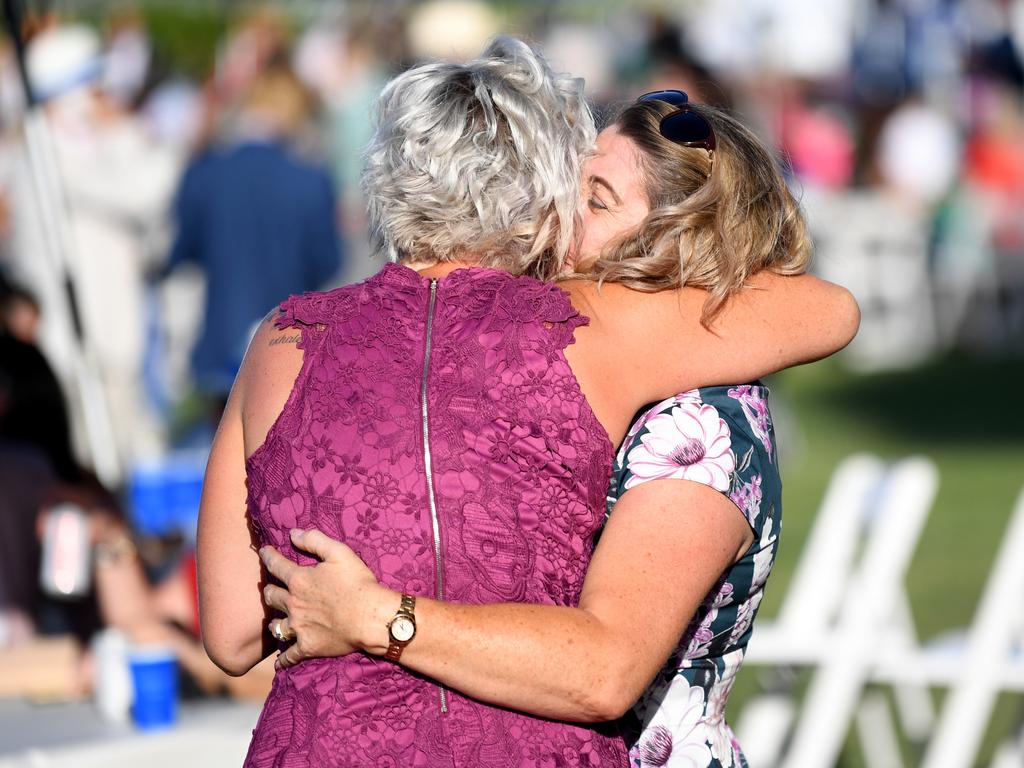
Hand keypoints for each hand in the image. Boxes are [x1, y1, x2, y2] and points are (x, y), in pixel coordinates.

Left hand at [259, 528, 393, 667]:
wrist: (371, 617)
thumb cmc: (358, 582)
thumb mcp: (340, 552)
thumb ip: (314, 540)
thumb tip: (293, 534)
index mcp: (299, 579)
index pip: (276, 565)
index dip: (268, 556)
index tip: (263, 552)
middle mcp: (293, 603)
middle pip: (271, 596)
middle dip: (269, 589)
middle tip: (270, 587)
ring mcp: (299, 627)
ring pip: (276, 626)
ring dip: (274, 622)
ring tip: (276, 621)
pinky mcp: (308, 646)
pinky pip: (290, 655)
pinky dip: (284, 659)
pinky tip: (280, 662)